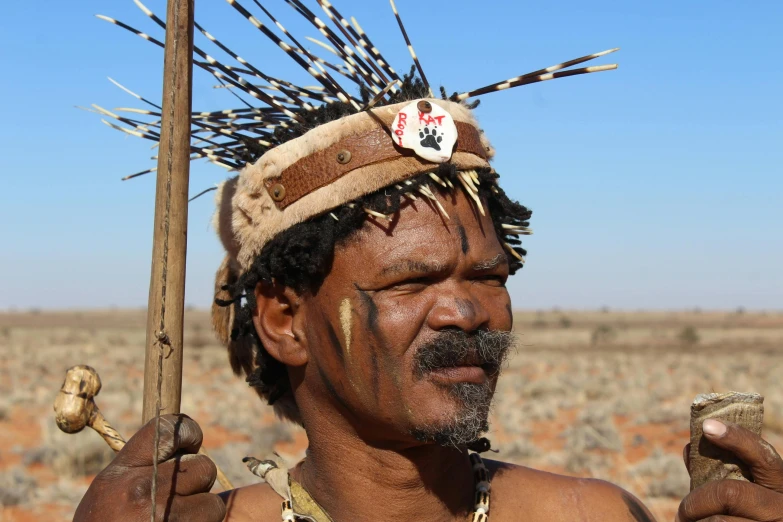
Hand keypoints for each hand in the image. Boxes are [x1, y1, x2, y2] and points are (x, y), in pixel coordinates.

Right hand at [74, 414, 225, 521]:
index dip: (189, 434)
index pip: (170, 428)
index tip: (189, 445)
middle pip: (204, 467)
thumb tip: (186, 436)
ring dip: (203, 515)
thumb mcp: (109, 489)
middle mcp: (142, 494)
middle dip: (197, 483)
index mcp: (123, 473)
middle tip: (178, 498)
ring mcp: (164, 521)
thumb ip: (142, 462)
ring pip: (213, 504)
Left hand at [677, 419, 782, 521]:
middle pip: (730, 493)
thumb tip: (691, 446)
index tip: (708, 426)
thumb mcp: (752, 491)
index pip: (762, 456)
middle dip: (697, 501)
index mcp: (782, 484)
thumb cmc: (755, 514)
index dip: (736, 438)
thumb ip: (723, 470)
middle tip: (682, 513)